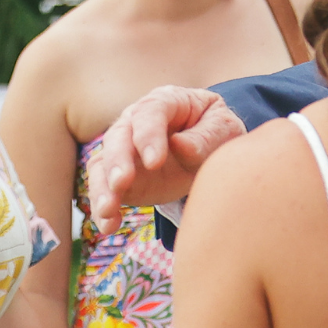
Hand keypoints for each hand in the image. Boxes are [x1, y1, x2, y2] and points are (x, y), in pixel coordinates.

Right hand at [85, 86, 244, 228]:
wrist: (211, 150)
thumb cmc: (218, 132)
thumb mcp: (224, 129)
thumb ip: (206, 136)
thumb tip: (181, 145)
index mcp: (166, 101)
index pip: (151, 113)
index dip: (149, 136)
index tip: (155, 162)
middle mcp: (136, 122)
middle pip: (118, 138)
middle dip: (118, 161)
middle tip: (122, 183)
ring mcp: (124, 150)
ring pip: (103, 165)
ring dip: (103, 188)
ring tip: (109, 210)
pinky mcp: (120, 177)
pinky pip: (104, 190)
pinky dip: (104, 209)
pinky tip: (109, 225)